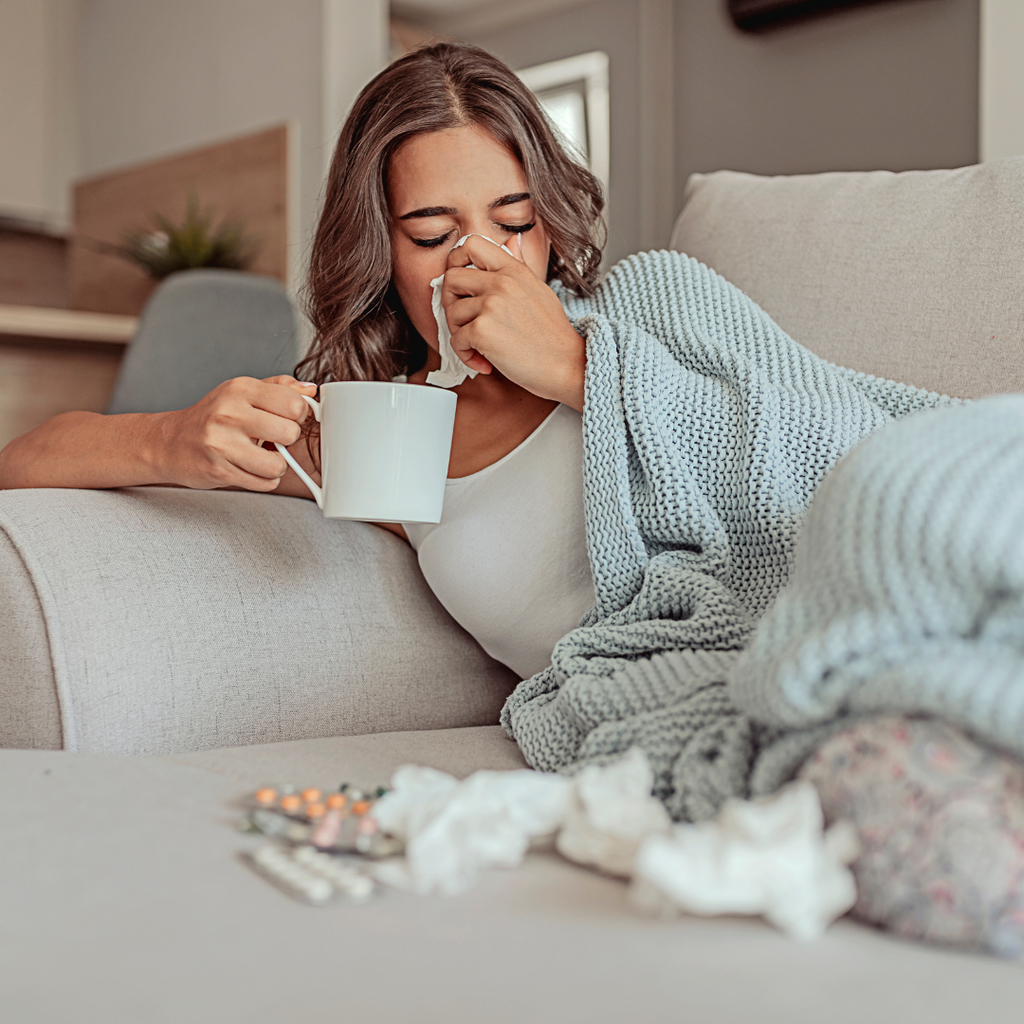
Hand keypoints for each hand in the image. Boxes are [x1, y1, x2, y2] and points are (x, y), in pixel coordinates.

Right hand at [151, 376, 317, 490]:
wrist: (170, 442)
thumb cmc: (212, 418)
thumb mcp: (242, 393)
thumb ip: (279, 389)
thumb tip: (311, 391)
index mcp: (240, 389)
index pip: (294, 403)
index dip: (299, 415)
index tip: (288, 418)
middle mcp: (230, 413)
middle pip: (291, 433)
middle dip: (287, 441)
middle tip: (273, 439)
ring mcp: (222, 443)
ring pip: (278, 465)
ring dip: (276, 465)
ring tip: (262, 456)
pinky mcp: (219, 471)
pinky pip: (264, 483)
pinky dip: (263, 480)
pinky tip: (249, 468)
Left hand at [441, 234, 585, 409]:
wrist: (566, 365)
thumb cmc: (553, 335)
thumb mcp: (538, 289)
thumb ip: (518, 265)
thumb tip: (511, 240)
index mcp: (513, 270)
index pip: (470, 244)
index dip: (455, 261)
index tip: (460, 284)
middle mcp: (501, 283)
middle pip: (451, 278)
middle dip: (450, 302)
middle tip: (464, 322)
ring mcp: (491, 305)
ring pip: (451, 313)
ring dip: (460, 334)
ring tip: (479, 346)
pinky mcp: (482, 330)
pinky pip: (456, 341)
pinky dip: (466, 355)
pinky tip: (484, 362)